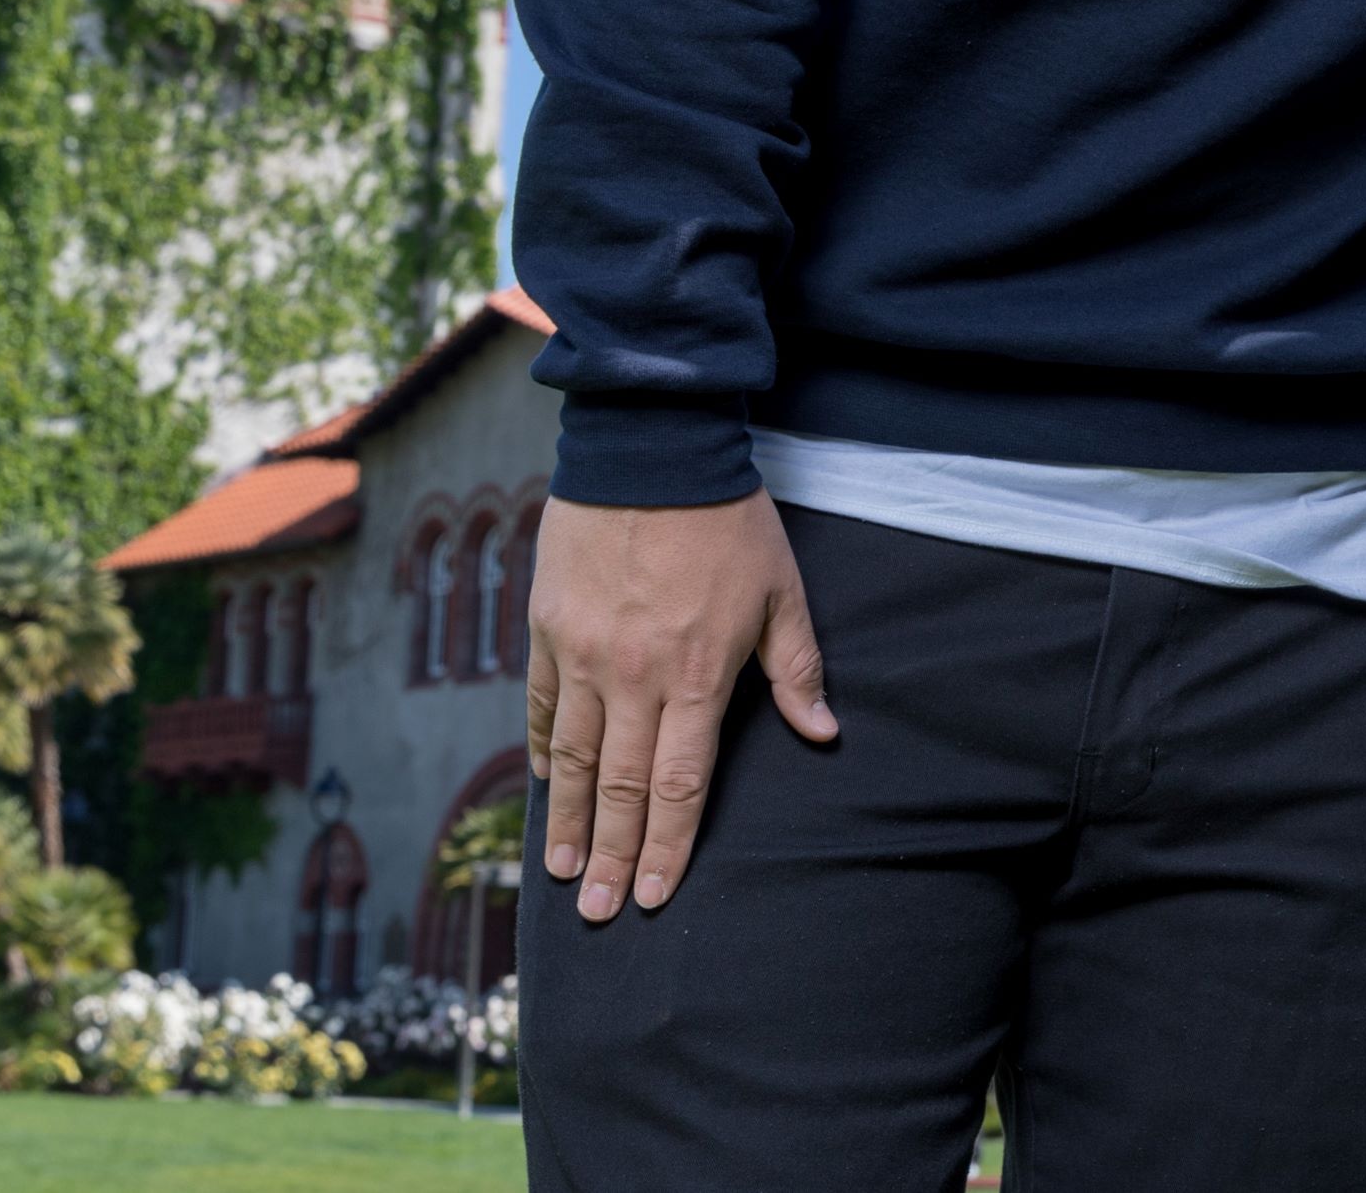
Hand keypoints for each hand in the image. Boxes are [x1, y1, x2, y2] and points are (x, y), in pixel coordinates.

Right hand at [527, 490, 837, 921]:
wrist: (652, 452)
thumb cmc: (729, 522)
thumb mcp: (781, 592)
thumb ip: (796, 669)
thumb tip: (824, 733)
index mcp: (696, 676)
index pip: (678, 784)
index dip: (667, 845)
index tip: (656, 895)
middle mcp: (633, 678)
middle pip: (618, 788)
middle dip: (610, 856)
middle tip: (598, 914)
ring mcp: (582, 656)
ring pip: (570, 757)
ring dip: (566, 820)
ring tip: (562, 871)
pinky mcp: (548, 629)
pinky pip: (541, 705)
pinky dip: (543, 749)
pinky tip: (546, 783)